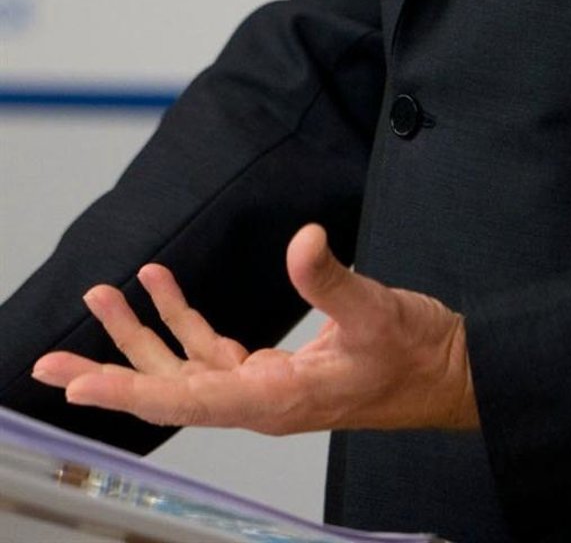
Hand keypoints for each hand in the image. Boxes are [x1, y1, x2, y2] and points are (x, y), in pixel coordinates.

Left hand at [31, 223, 477, 434]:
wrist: (449, 373)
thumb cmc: (417, 355)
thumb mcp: (377, 310)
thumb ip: (332, 278)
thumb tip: (301, 240)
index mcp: (275, 398)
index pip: (185, 398)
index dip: (126, 392)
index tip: (77, 387)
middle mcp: (259, 400)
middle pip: (167, 388)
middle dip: (109, 368)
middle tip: (50, 359)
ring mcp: (264, 387)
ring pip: (184, 367)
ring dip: (142, 334)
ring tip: (104, 295)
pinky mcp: (274, 371)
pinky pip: (212, 349)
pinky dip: (183, 318)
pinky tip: (163, 287)